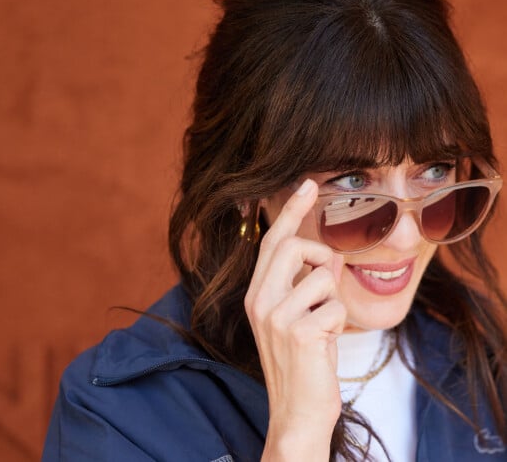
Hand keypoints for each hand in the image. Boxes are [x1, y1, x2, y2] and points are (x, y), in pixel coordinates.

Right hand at [244, 179, 345, 460]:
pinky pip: (335, 305)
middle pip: (293, 245)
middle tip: (326, 277)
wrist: (296, 411)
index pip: (272, 241)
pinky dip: (339, 321)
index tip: (308, 184)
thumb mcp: (293, 316)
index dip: (291, 210)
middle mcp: (259, 299)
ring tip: (323, 325)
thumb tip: (323, 253)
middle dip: (320, 254)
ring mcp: (275, 316)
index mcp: (257, 293)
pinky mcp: (298, 332)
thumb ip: (300, 282)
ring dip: (333, 298)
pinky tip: (326, 344)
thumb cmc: (302, 361)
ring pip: (322, 275)